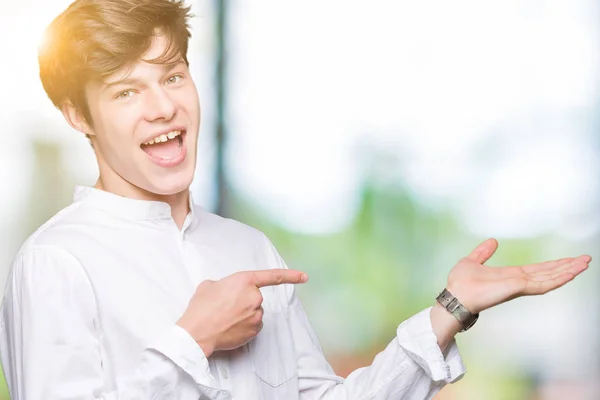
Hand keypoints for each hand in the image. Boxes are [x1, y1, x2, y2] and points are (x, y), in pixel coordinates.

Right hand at [176, 269, 307, 357]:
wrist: (196, 332)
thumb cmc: (200, 308)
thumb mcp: (209, 285)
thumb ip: (225, 284)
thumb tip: (227, 291)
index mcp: (244, 281)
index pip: (272, 276)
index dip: (290, 276)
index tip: (304, 277)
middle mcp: (254, 296)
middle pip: (255, 297)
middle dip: (243, 302)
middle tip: (224, 307)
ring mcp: (256, 315)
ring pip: (254, 313)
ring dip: (244, 315)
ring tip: (224, 318)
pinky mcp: (255, 330)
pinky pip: (253, 326)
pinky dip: (244, 327)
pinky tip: (230, 328)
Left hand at [445, 238, 590, 313]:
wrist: (454, 296)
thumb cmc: (460, 283)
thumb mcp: (472, 261)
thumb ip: (483, 252)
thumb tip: (492, 241)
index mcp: (510, 275)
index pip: (538, 269)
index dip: (553, 264)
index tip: (569, 259)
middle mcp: (518, 281)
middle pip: (548, 273)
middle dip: (567, 267)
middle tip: (586, 259)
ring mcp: (520, 286)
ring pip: (550, 278)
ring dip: (568, 271)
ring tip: (585, 263)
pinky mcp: (518, 288)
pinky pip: (543, 284)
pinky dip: (557, 279)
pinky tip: (571, 273)